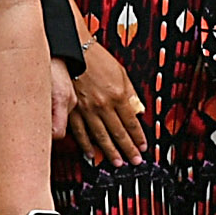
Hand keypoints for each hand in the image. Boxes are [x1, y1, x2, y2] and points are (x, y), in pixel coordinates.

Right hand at [65, 35, 148, 163]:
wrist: (73, 51)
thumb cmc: (97, 59)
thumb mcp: (121, 72)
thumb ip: (130, 93)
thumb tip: (137, 110)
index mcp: (118, 95)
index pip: (131, 122)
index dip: (138, 137)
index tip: (143, 148)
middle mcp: (103, 105)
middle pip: (118, 133)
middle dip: (128, 149)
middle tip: (135, 161)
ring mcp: (87, 110)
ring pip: (101, 136)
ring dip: (110, 152)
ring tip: (118, 163)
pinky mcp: (72, 110)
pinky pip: (80, 132)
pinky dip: (86, 145)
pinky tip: (92, 154)